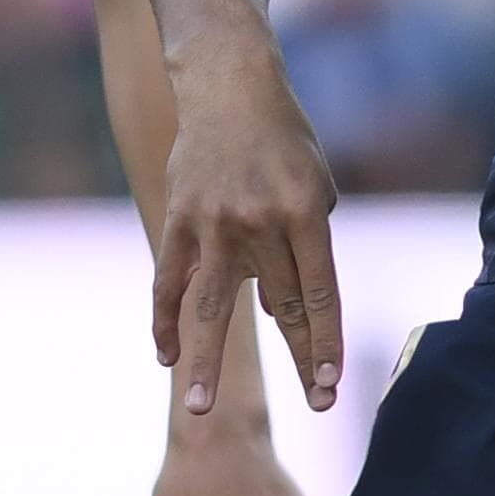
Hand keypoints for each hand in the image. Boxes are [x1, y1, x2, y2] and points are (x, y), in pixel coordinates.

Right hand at [151, 47, 347, 416]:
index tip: (330, 385)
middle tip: (317, 404)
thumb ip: (305, 248)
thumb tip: (281, 309)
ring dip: (205, 362)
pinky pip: (167, 280)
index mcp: (303, 213)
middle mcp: (260, 222)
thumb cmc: (283, 141)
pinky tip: (164, 356)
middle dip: (302, 357)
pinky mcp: (179, 219)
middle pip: (280, 306)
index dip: (325, 342)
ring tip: (199, 410)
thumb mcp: (314, 185)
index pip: (319, 292)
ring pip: (209, 307)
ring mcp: (214, 223)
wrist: (228, 85)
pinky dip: (163, 320)